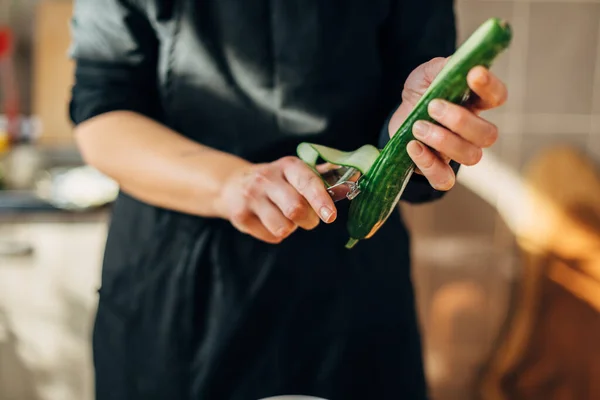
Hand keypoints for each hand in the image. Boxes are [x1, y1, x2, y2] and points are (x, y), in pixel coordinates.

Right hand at [218, 157, 336, 243]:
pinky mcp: (240, 216)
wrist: (232, 185)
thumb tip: (355, 177)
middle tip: (308, 218)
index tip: (330, 216)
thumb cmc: (276, 181)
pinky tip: (269, 221)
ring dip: (291, 228)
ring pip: (283, 227)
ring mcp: (251, 197)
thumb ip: (323, 177)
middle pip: (296, 209)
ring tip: (284, 216)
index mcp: (287, 166)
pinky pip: (271, 236)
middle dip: (309, 220)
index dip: (321, 199)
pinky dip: (276, 234)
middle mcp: (267, 178)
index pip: (307, 181)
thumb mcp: (295, 172)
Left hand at [388, 57, 507, 190]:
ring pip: (471, 157)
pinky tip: (413, 147)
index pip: (497, 97)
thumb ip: (440, 67)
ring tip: (417, 126)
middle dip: (460, 120)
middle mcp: (473, 130)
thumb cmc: (419, 94)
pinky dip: (430, 165)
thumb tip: (455, 64)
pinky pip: (444, 179)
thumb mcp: (425, 75)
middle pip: (488, 135)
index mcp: (475, 103)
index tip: (473, 74)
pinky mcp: (437, 169)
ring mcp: (458, 153)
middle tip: (433, 106)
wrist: (398, 117)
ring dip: (443, 141)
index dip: (490, 87)